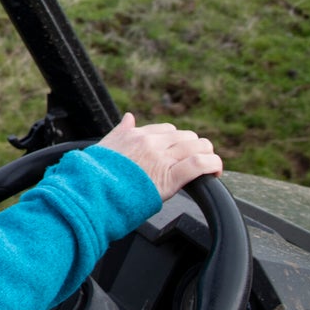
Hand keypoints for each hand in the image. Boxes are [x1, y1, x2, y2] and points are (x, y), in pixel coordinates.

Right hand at [95, 113, 222, 200]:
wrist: (94, 192)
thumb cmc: (97, 174)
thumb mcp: (105, 145)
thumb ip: (120, 130)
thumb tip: (128, 117)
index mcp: (136, 135)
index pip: (168, 130)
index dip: (178, 140)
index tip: (180, 151)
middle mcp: (151, 143)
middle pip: (187, 136)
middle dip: (195, 148)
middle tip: (197, 161)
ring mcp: (161, 158)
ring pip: (197, 146)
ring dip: (207, 155)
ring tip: (209, 167)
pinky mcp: (171, 177)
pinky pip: (199, 164)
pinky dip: (212, 165)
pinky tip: (215, 172)